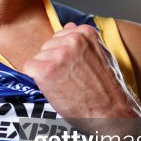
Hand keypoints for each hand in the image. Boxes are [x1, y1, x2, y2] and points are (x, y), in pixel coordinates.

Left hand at [23, 22, 140, 119]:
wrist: (110, 114)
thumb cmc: (107, 91)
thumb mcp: (102, 57)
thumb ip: (84, 41)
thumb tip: (69, 26)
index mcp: (86, 33)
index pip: (60, 36)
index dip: (64, 56)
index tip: (76, 69)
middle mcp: (72, 39)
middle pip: (47, 46)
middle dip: (53, 62)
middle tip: (71, 80)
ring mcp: (58, 54)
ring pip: (38, 58)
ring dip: (46, 73)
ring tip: (66, 86)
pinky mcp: (46, 69)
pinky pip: (29, 68)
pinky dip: (37, 81)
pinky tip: (54, 89)